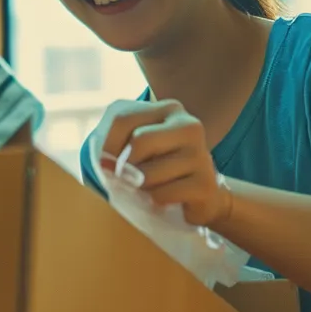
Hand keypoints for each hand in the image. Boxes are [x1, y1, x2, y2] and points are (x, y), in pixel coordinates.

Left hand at [93, 99, 233, 226]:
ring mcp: (200, 154)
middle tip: (132, 178)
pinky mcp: (205, 184)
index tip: (107, 162)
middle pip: (138, 142)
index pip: (122, 119)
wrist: (200, 194)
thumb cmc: (160, 168)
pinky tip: (167, 198)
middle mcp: (189, 126)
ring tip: (154, 187)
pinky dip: (155, 201)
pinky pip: (161, 195)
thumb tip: (105, 165)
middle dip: (126, 167)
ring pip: (147, 174)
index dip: (106, 146)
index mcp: (169, 109)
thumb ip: (116, 148)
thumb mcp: (137, 148)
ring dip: (141, 188)